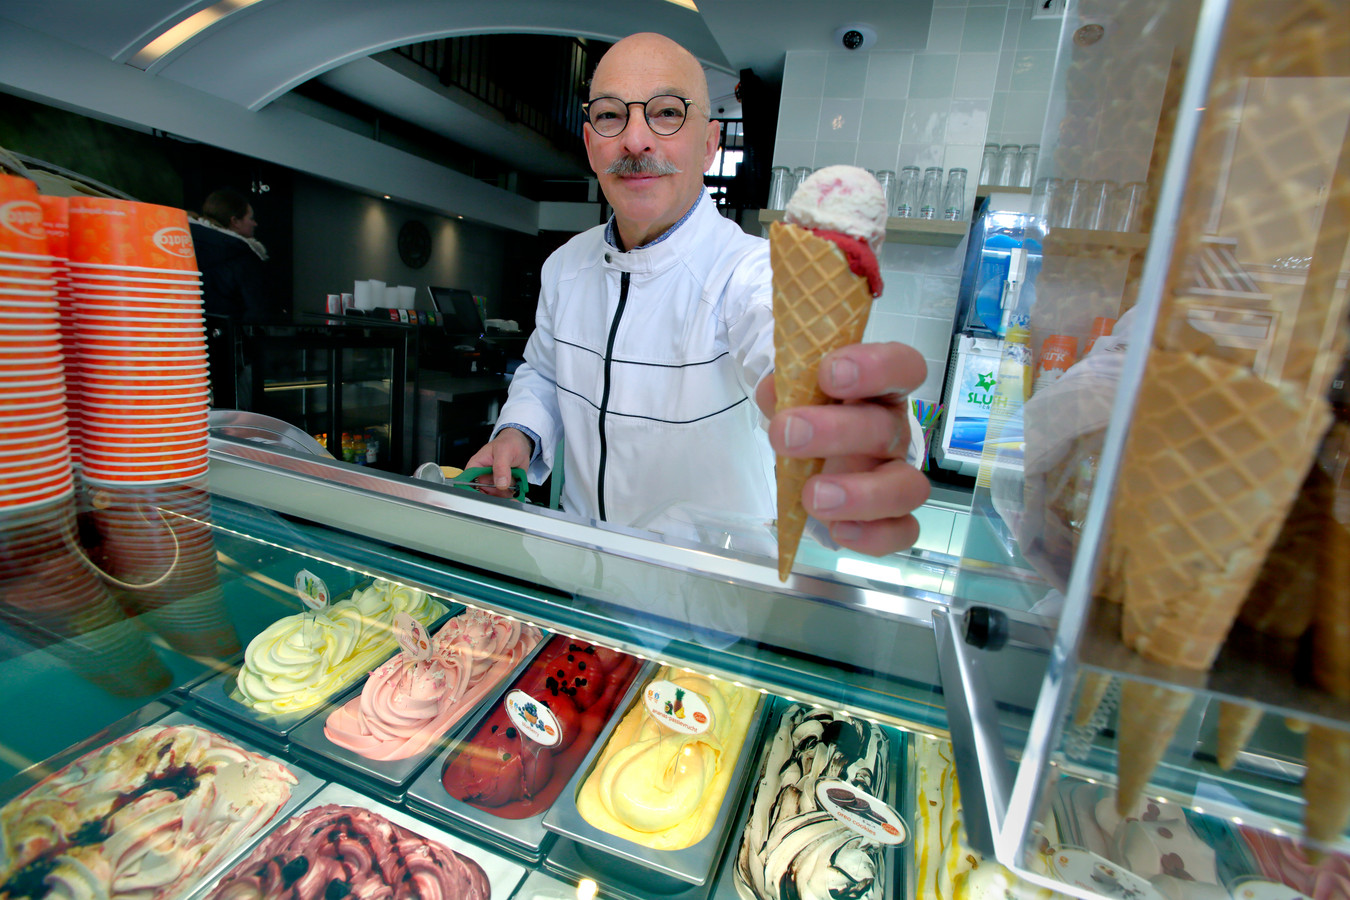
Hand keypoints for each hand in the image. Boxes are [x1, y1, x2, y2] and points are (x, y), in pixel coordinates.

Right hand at [464, 428, 532, 498]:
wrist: (520, 445)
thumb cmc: (508, 443)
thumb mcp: (504, 451)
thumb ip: (501, 467)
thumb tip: (500, 483)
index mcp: (476, 466)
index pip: (467, 482)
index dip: (471, 492)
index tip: (483, 497)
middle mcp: (482, 476)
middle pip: (481, 494)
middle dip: (493, 497)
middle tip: (504, 494)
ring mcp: (492, 483)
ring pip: (494, 497)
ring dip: (504, 498)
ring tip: (513, 491)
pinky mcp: (502, 487)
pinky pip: (505, 497)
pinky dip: (512, 497)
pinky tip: (517, 493)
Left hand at [756, 342, 930, 555]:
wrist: (806, 465)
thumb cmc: (808, 419)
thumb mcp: (792, 397)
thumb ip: (784, 388)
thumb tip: (774, 391)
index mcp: (877, 392)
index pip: (902, 367)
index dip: (875, 367)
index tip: (829, 374)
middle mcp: (893, 432)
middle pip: (886, 428)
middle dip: (836, 431)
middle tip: (787, 433)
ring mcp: (897, 477)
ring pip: (907, 487)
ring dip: (861, 493)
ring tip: (813, 496)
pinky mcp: (893, 519)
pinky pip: (903, 532)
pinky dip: (874, 535)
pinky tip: (838, 530)